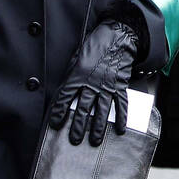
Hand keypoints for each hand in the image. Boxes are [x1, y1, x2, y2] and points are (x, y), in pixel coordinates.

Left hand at [48, 20, 138, 145]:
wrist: (117, 38)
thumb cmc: (95, 45)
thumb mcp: (77, 57)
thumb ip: (72, 74)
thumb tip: (66, 89)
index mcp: (78, 75)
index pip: (65, 97)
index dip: (60, 111)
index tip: (56, 123)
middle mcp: (92, 83)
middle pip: (83, 108)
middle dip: (78, 126)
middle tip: (75, 139)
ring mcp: (107, 86)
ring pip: (101, 110)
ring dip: (97, 127)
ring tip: (94, 140)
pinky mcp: (120, 86)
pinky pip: (121, 104)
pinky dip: (122, 117)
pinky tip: (120, 129)